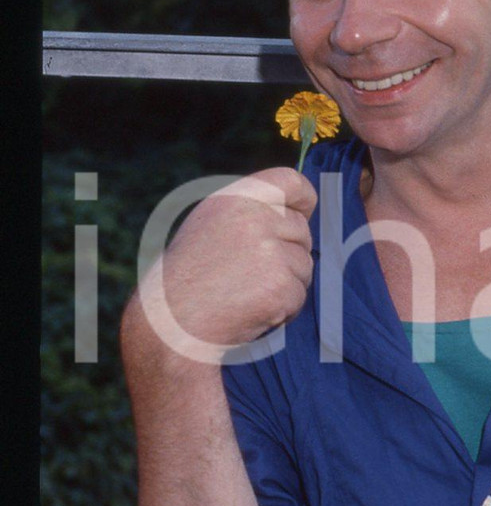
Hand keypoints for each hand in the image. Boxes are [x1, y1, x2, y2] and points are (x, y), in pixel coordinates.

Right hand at [130, 167, 317, 359]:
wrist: (170, 323)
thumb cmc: (189, 278)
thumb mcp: (211, 224)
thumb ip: (251, 212)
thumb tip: (297, 212)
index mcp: (236, 198)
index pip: (291, 182)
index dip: (303, 200)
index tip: (304, 213)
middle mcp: (255, 218)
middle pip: (303, 232)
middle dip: (288, 255)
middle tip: (250, 274)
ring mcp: (269, 251)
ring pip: (304, 267)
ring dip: (285, 285)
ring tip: (246, 293)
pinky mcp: (279, 284)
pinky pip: (299, 296)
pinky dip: (282, 310)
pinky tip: (251, 311)